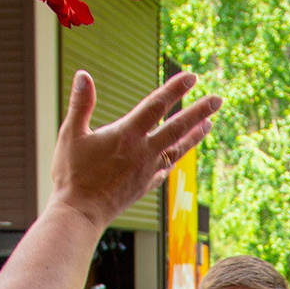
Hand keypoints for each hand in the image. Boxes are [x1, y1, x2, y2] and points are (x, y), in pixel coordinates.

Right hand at [48, 71, 220, 230]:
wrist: (80, 213)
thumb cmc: (71, 174)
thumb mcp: (71, 134)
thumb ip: (81, 104)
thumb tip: (83, 75)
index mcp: (126, 135)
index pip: (156, 106)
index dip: (174, 90)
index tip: (191, 77)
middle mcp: (143, 152)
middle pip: (177, 128)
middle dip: (199, 112)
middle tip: (218, 100)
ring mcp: (147, 170)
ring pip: (177, 149)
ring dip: (194, 135)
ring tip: (209, 124)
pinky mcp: (146, 185)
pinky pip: (167, 168)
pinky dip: (176, 157)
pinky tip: (181, 153)